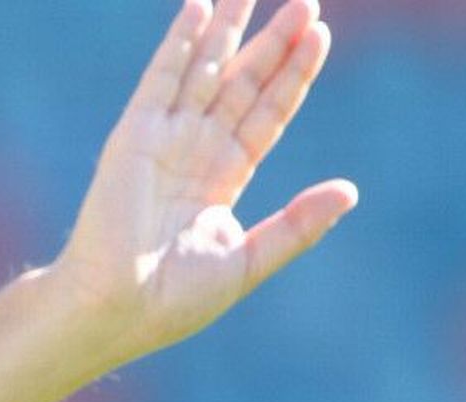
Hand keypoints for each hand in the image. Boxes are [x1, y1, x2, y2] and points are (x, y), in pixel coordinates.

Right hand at [53, 0, 357, 363]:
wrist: (116, 307)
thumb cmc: (173, 300)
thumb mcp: (249, 260)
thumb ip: (298, 225)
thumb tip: (349, 191)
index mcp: (219, 182)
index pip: (264, 116)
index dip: (292, 76)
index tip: (320, 36)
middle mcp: (193, 154)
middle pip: (241, 85)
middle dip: (271, 44)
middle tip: (305, 1)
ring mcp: (162, 142)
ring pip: (204, 73)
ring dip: (227, 31)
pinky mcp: (135, 136)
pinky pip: (161, 79)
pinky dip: (179, 43)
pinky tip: (198, 9)